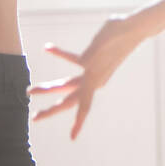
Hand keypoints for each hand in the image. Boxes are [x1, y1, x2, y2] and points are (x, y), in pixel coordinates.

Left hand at [30, 13, 147, 138]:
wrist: (133, 27)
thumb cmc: (119, 34)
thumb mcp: (103, 43)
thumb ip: (91, 54)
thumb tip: (82, 63)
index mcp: (95, 78)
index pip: (85, 105)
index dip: (78, 122)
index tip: (72, 137)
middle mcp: (93, 79)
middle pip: (70, 100)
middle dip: (52, 109)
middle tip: (35, 117)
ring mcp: (92, 71)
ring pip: (67, 85)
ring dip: (50, 87)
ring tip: (32, 90)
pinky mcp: (91, 61)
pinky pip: (73, 61)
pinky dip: (61, 55)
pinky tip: (48, 48)